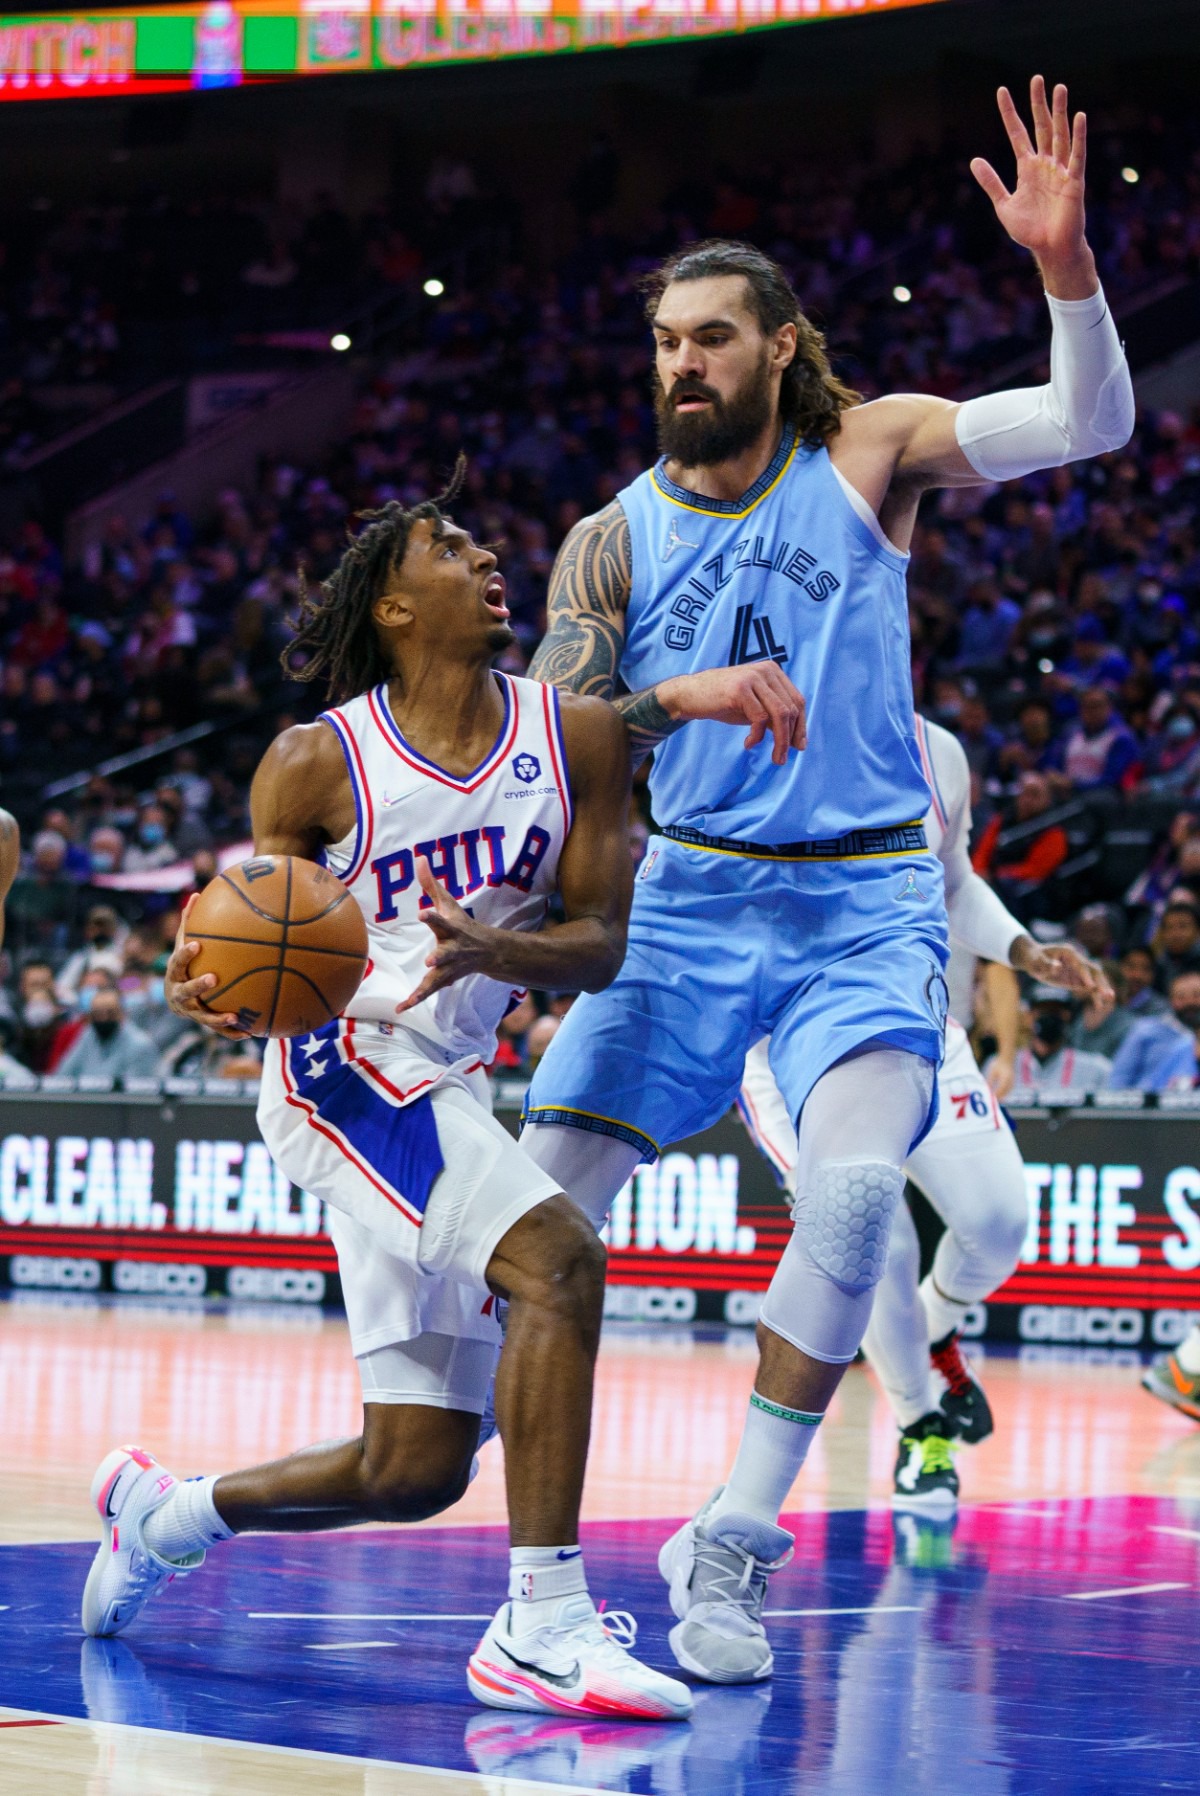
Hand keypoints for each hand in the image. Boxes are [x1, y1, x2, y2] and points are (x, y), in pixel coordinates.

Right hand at [165, 897, 251, 1039]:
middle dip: (198, 985)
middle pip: (186, 991)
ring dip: (217, 1018)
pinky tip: (251, 1033)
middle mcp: (179, 994)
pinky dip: (233, 1032)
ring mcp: (190, 1011)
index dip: (185, 954)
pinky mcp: (202, 1023)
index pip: (177, 961)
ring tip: (235, 1016)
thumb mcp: (183, 944)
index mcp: (175, 973)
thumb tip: (197, 894)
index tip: (196, 944)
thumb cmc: (184, 964)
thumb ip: (189, 923)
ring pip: (202, 1017)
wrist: (173, 999)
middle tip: (213, 978)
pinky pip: (218, 1030)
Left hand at [395, 859, 496, 1013]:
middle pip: (446, 953)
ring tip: (412, 998)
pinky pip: (429, 991)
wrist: (488, 952)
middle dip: (439, 958)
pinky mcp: (444, 980)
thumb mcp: (448, 903)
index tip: (422, 913)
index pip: (440, 920)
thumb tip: (419, 858)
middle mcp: (453, 949)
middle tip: (430, 962)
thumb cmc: (461, 924)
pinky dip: (414, 1000)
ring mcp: (450, 967)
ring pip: (438, 978)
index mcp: (451, 929)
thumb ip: (431, 884)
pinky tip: (400, 1008)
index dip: (432, 916)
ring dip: (426, 987)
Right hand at [658, 662, 806, 766]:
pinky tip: (748, 744)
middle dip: (789, 738)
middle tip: (782, 758)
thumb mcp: (755, 708)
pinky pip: (760, 718)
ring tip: (775, 758)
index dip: (801, 726)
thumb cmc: (723, 702)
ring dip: (780, 741)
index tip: (799, 747)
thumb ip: (774, 716)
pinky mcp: (740, 689)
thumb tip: (797, 740)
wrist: (689, 695)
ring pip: (780, 714)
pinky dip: (757, 736)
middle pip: (791, 709)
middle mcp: (766, 670)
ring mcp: (753, 677)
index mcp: (773, 671)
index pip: (797, 701)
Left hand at [971, 77, 1093, 293]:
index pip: (1017, 133)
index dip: (1009, 113)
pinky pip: (1076, 155)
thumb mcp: (1004, 205)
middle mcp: (1045, 163)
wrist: (1050, 249)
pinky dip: (1078, 137)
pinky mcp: (1074, 181)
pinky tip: (1078, 117)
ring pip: (1060, 134)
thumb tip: (974, 160)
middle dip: (1038, 103)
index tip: (1001, 91)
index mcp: (1027, 168)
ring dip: (1059, 111)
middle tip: (1036, 78)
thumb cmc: (1030, 230)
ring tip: (1059, 87)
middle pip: (1041, 126)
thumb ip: (991, 182)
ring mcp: (1061, 170)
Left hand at [987, 1054, 1014, 1100]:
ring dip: (1001, 1096)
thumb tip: (986, 1089)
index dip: (996, 1094)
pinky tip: (998, 1096)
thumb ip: (990, 1080)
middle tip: (992, 1102)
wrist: (1007, 1059)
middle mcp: (1010, 1080)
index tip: (990, 1098)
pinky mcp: (1012, 1083)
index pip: (1001, 1089)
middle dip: (999, 1097)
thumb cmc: (998, 1064)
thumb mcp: (992, 1071)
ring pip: (1007, 1092)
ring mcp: (1012, 1082)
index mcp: (1005, 1077)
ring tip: (994, 1100)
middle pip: (1005, 1092)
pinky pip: (1008, 1090)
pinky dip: (1003, 1094)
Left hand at [1011, 934, 1111, 1000]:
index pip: (1081, 965)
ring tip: (1110, 999)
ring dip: (1102, 989)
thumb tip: (1057, 966)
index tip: (1090, 986)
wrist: (1033, 958)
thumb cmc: (1033, 958)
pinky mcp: (1076, 979)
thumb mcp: (1035, 961)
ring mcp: (1078, 970)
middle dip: (1101, 982)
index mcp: (1069, 953)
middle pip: (1093, 971)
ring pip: (1094, 979)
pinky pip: (1088, 987)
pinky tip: (1098, 1005)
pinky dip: (1094, 995)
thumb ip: (1046, 964)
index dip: (1085, 975)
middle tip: (1108, 994)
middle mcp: (1077, 960)